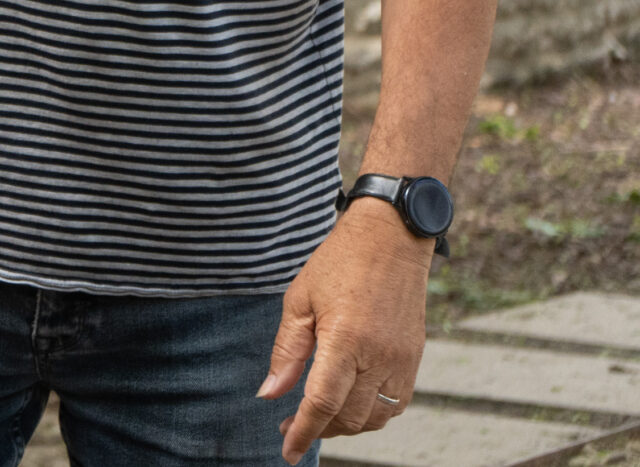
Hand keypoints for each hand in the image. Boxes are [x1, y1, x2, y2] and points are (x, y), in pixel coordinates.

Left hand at [261, 203, 432, 458]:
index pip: (322, 403)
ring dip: (345, 427)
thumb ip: (286, 351)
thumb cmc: (338, 264)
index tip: (285, 451)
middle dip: (318, 430)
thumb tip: (270, 393)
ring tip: (317, 418)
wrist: (390, 239)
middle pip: (349, 417)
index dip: (303, 432)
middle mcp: (380, 357)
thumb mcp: (299, 300)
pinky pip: (395, 406)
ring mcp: (402, 362)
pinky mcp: (414, 360)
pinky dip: (372, 415)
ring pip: (374, 418)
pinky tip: (350, 404)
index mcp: (346, 340)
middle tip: (290, 426)